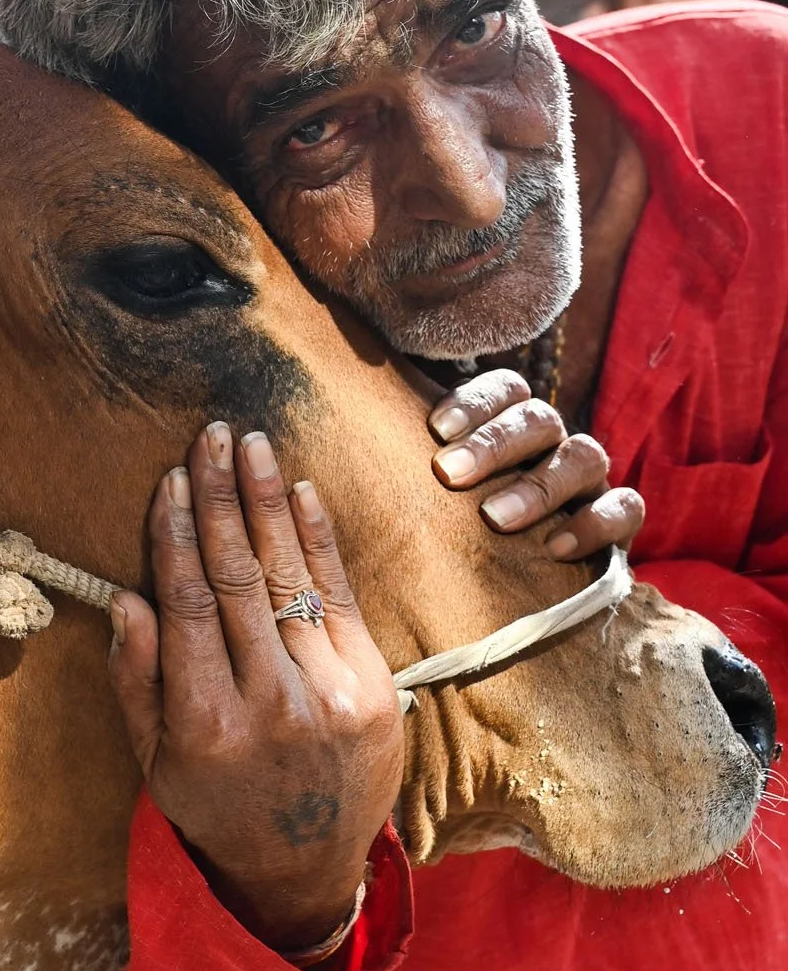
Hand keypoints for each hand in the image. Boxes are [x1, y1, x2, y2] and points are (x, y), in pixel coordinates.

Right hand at [107, 421, 403, 954]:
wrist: (307, 869)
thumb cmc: (216, 806)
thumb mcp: (154, 759)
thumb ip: (136, 679)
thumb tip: (124, 596)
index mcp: (208, 727)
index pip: (188, 606)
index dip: (177, 536)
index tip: (171, 482)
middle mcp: (273, 708)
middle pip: (239, 579)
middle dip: (222, 499)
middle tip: (209, 437)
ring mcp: (332, 697)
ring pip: (290, 579)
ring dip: (268, 502)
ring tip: (250, 445)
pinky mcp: (376, 690)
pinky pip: (340, 598)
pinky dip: (318, 540)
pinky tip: (297, 493)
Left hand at [428, 368, 643, 561]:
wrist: (522, 581)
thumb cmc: (461, 523)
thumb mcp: (438, 488)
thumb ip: (414, 457)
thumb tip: (344, 438)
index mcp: (512, 422)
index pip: (505, 388)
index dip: (475, 401)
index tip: (435, 429)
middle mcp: (553, 442)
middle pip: (538, 418)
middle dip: (493, 443)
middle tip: (448, 473)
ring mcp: (588, 479)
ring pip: (583, 455)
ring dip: (537, 485)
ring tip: (494, 519)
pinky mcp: (617, 520)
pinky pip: (626, 506)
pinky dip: (596, 522)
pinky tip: (556, 547)